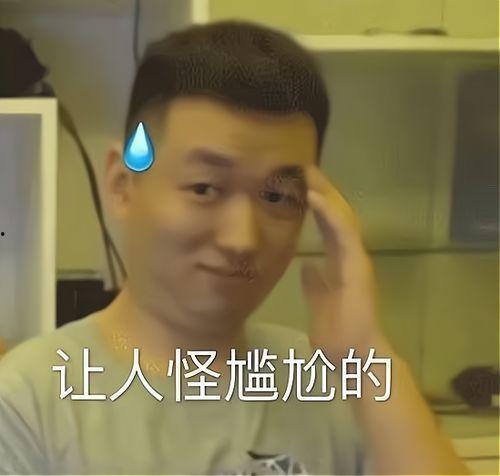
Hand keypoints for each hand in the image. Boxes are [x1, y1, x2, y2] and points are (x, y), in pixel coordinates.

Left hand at [301, 165, 389, 363]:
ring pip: (343, 217)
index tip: (301, 183)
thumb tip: (306, 266)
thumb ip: (314, 283)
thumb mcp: (319, 301)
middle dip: (322, 190)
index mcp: (340, 262)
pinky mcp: (358, 266)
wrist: (354, 357)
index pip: (329, 225)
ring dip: (326, 193)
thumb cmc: (338, 334)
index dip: (317, 204)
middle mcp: (350, 256)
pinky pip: (343, 233)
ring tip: (308, 172)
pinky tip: (314, 196)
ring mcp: (356, 259)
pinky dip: (329, 213)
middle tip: (304, 167)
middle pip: (336, 215)